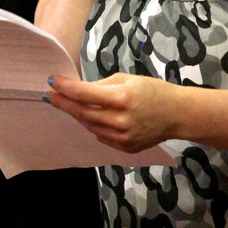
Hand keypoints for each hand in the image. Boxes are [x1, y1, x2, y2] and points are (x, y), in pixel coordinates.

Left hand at [44, 73, 177, 152]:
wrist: (176, 114)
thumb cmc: (153, 91)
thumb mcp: (128, 79)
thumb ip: (103, 86)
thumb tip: (80, 91)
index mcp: (121, 98)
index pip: (84, 94)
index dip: (66, 88)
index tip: (52, 82)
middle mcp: (119, 120)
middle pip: (82, 113)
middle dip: (64, 103)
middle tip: (50, 96)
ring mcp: (121, 137)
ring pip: (89, 126)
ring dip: (78, 115)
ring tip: (71, 105)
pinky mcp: (124, 148)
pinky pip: (101, 136)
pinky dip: (94, 126)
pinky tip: (95, 117)